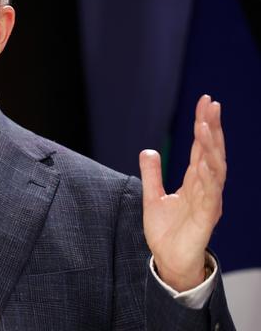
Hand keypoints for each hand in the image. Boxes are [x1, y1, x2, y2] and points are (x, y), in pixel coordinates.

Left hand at [139, 95, 225, 290]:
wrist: (168, 260)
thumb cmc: (166, 231)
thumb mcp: (152, 197)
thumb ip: (152, 174)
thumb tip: (148, 151)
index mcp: (194, 181)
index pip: (200, 148)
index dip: (203, 125)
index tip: (205, 102)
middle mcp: (205, 188)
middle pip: (211, 152)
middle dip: (212, 128)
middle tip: (211, 105)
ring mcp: (208, 201)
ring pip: (214, 169)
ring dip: (210, 147)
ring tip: (205, 126)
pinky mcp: (206, 217)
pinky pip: (211, 194)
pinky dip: (210, 176)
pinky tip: (207, 161)